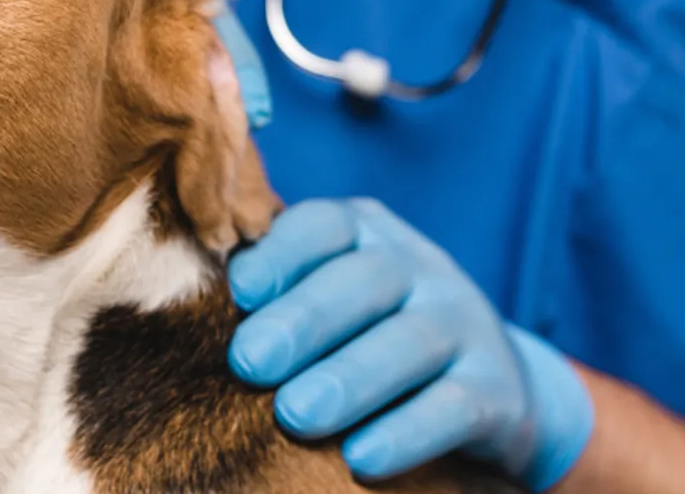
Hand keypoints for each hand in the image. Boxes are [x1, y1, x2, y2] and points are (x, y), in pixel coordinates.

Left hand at [227, 198, 592, 489]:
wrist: (492, 388)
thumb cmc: (370, 336)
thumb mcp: (332, 298)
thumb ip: (274, 293)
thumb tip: (186, 309)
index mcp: (369, 235)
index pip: (325, 225)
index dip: (282, 253)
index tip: (238, 292)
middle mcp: (423, 267)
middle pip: (367, 279)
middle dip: (305, 319)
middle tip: (248, 363)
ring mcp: (467, 323)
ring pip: (412, 341)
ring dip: (350, 377)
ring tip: (295, 415)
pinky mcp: (498, 390)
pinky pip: (455, 406)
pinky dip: (407, 432)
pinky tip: (361, 459)